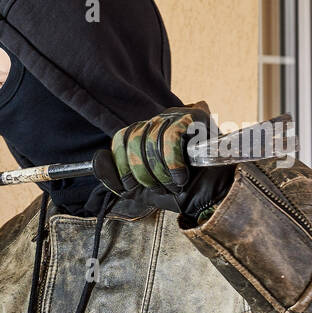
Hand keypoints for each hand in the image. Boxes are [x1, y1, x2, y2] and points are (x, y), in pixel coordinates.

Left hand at [92, 102, 233, 224]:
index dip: (120, 164)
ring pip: (151, 140)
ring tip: (173, 184)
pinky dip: (172, 162)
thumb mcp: (141, 189)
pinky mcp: (196, 119)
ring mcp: (177, 116)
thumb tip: (97, 158)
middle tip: (157, 187)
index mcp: (146, 133)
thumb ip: (116, 178)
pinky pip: (170, 137)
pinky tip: (181, 176)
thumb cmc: (180, 190)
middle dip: (141, 171)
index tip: (132, 185)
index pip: (120, 138)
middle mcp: (159, 120)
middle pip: (133, 138)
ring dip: (159, 171)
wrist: (214, 196)